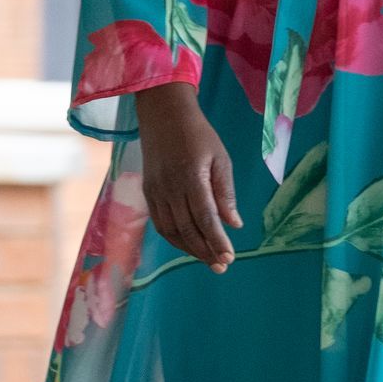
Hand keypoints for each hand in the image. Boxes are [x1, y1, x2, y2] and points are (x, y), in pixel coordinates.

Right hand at [135, 81, 240, 271]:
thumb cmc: (199, 136)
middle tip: (222, 265)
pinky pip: (160, 224)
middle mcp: (169, 188)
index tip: (229, 256)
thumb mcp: (220, 158)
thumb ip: (225, 192)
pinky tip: (189, 246)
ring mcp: (155, 192)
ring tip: (209, 260)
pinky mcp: (148, 193)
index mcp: (191, 177)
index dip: (217, 240)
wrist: (164, 116)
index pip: (205, 217)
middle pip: (188, 229)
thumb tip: (234, 224)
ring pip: (172, 231)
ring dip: (190, 249)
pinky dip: (175, 239)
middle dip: (205, 251)